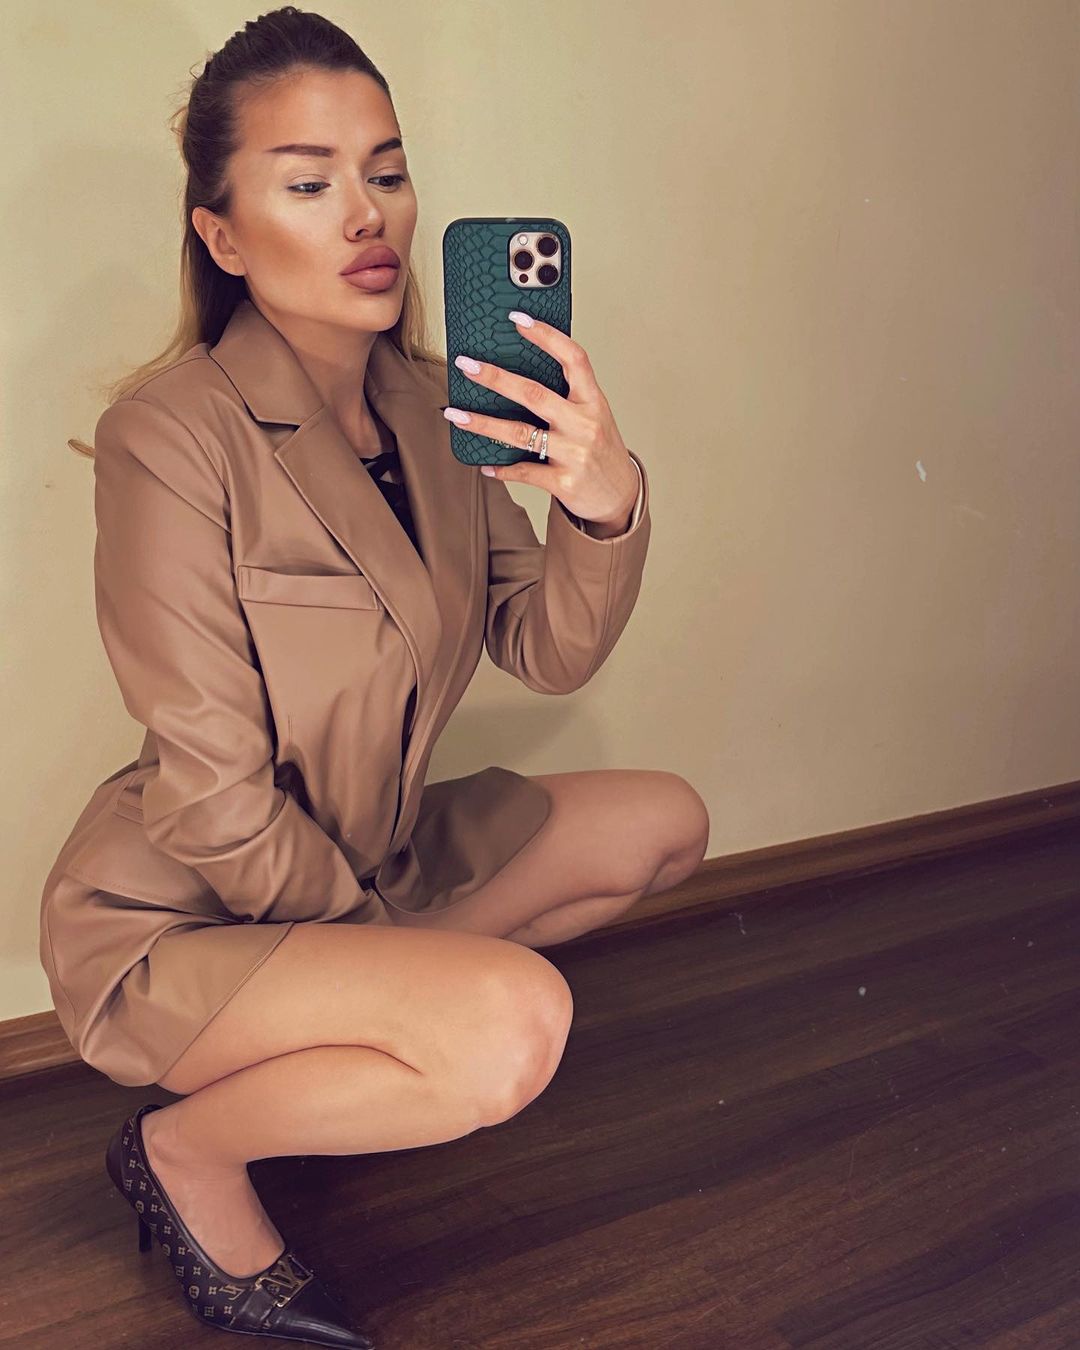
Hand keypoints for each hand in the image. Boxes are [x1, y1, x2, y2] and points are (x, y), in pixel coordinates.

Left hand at [444, 312, 639, 529]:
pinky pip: (524, 471)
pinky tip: (485, 464)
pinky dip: (501, 469)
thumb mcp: (595, 416)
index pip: (573, 359)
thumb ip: (568, 396)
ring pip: (519, 433)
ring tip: (456, 415)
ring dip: (482, 423)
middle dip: (495, 377)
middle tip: (466, 365)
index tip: (518, 319)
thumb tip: (521, 374)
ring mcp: (574, 454)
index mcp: (593, 401)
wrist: (620, 496)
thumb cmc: (602, 450)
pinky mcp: (564, 482)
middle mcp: (585, 424)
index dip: (546, 335)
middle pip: (534, 393)